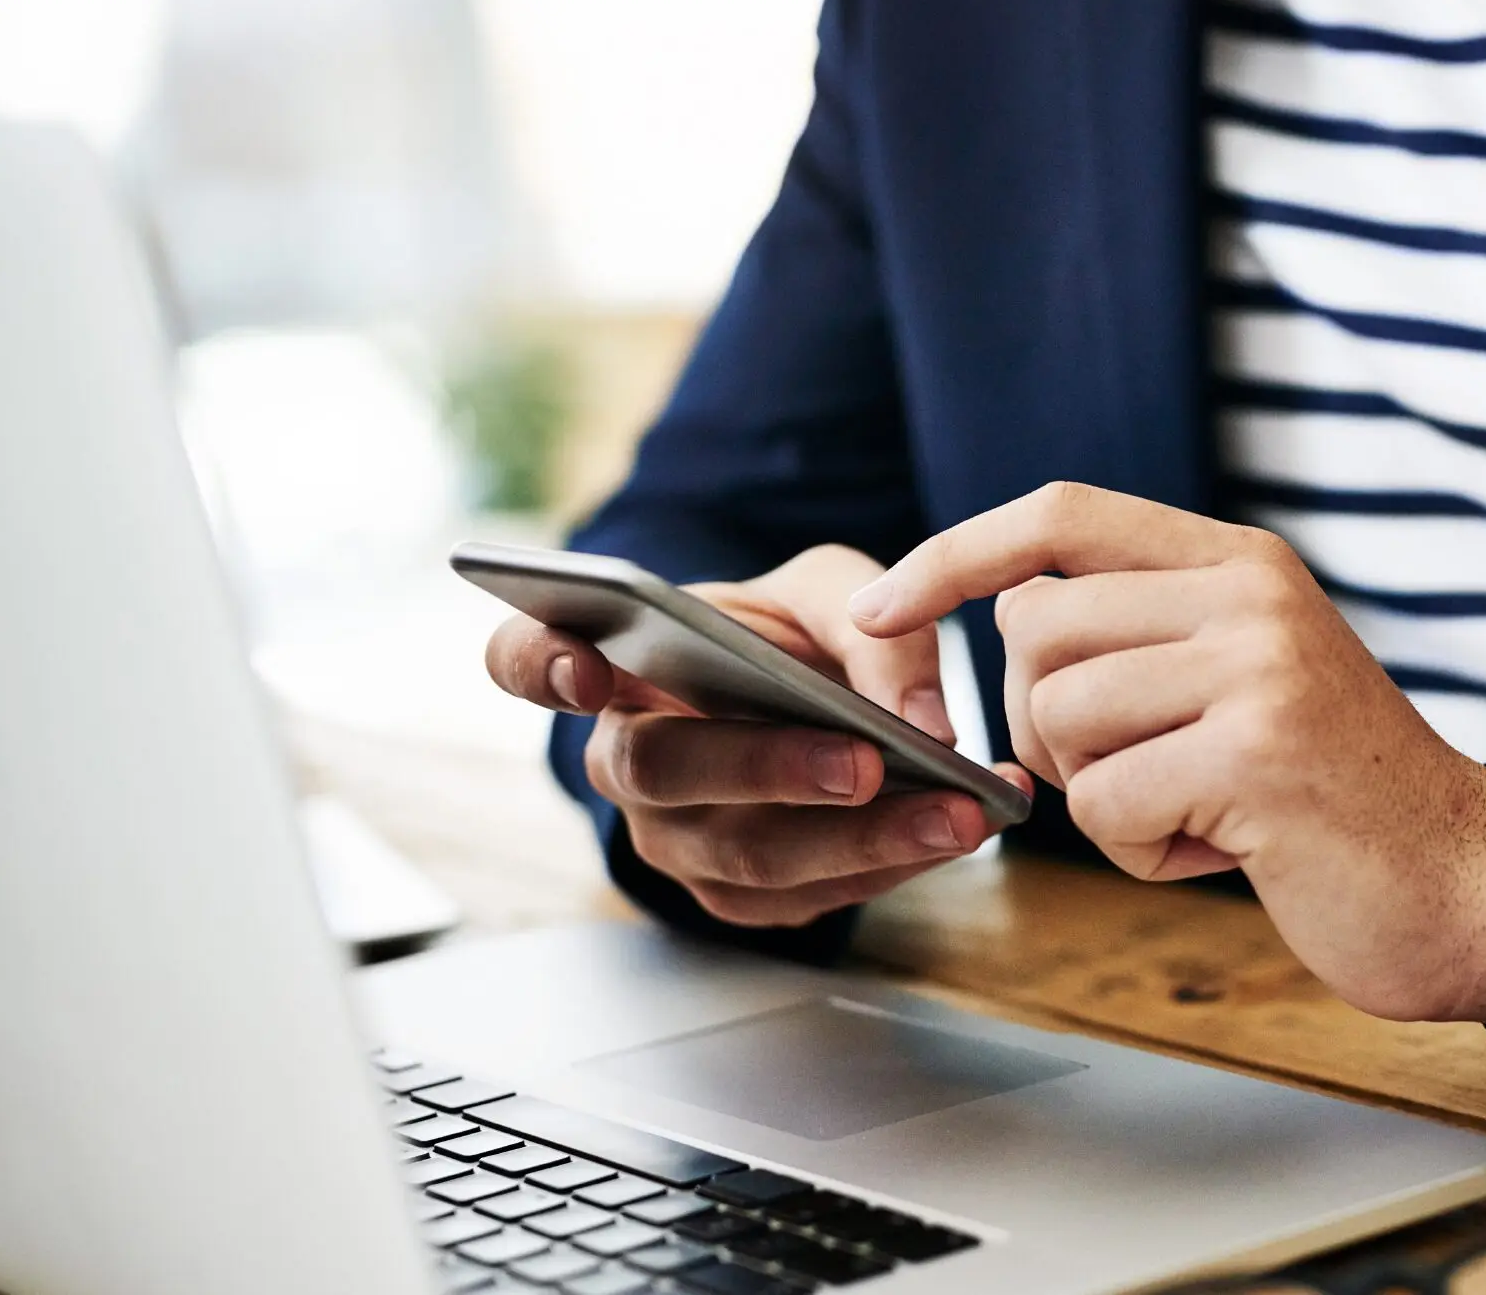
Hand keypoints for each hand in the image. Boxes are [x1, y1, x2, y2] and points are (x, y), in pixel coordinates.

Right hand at [485, 544, 1031, 927]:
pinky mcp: (732, 892)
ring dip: (860, 839)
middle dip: (769, 770)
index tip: (588, 668)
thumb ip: (874, 626)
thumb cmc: (791, 636)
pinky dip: (887, 866)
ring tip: (959, 812)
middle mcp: (623, 755)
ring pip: (745, 854)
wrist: (811, 701)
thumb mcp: (832, 590)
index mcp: (613, 662)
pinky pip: (801, 895)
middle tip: (866, 762)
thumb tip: (920, 717)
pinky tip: (956, 832)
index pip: (527, 661)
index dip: (541, 666)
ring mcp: (671, 836)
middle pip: (662, 772)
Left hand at [846, 483, 1485, 1041]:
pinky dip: (1141, 851)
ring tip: (1201, 813)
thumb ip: (1146, 633)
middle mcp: (1248, 593)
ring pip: (1061, 718)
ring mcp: (1258, 665)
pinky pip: (1104, 803)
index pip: (1059, 514)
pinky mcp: (1257, 753)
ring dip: (1104, 798)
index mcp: (1239, 561)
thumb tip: (1003, 618)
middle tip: (1131, 778)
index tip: (878, 611)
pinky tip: (1223, 850)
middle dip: (1042, 726)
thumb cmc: (1333, 801)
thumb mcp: (1246, 677)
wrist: (1467, 885)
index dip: (953, 554)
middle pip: (1033, 630)